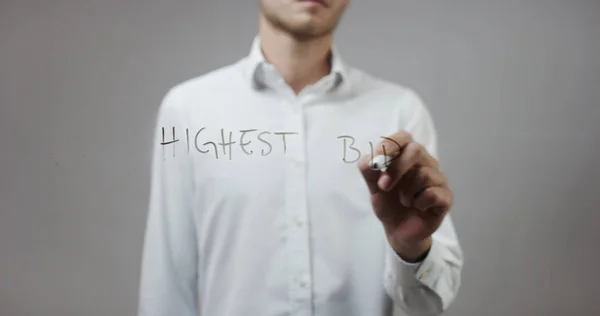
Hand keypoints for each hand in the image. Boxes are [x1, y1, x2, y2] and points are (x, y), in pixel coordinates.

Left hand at [358, 131, 452, 261]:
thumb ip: (369, 170)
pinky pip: (432, 193)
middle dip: (396, 168)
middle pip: (415, 150)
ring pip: (424, 174)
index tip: (376, 162)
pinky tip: (417, 207)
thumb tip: (370, 160)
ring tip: (405, 201)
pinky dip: (419, 202)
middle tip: (383, 186)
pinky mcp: (446, 197)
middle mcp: (425, 162)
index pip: (403, 137)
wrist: (398, 231)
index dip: (389, 145)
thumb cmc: (389, 203)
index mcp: (407, 155)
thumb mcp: (372, 186)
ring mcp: (438, 178)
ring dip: (406, 192)